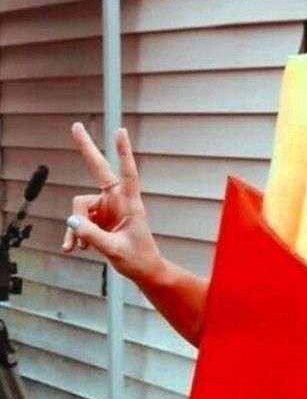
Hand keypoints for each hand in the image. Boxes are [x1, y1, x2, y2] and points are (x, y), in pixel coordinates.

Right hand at [62, 122, 162, 288]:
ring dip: (76, 228)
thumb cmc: (138, 260)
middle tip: (75, 126)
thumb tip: (72, 222)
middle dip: (86, 149)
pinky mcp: (97, 219)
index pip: (128, 174)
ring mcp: (105, 209)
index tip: (120, 131)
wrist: (143, 271)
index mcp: (131, 204)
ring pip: (79, 209)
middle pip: (99, 170)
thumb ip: (93, 236)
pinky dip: (75, 235)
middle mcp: (117, 201)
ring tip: (77, 248)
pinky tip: (74, 248)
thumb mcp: (115, 250)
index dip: (123, 153)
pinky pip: (78, 221)